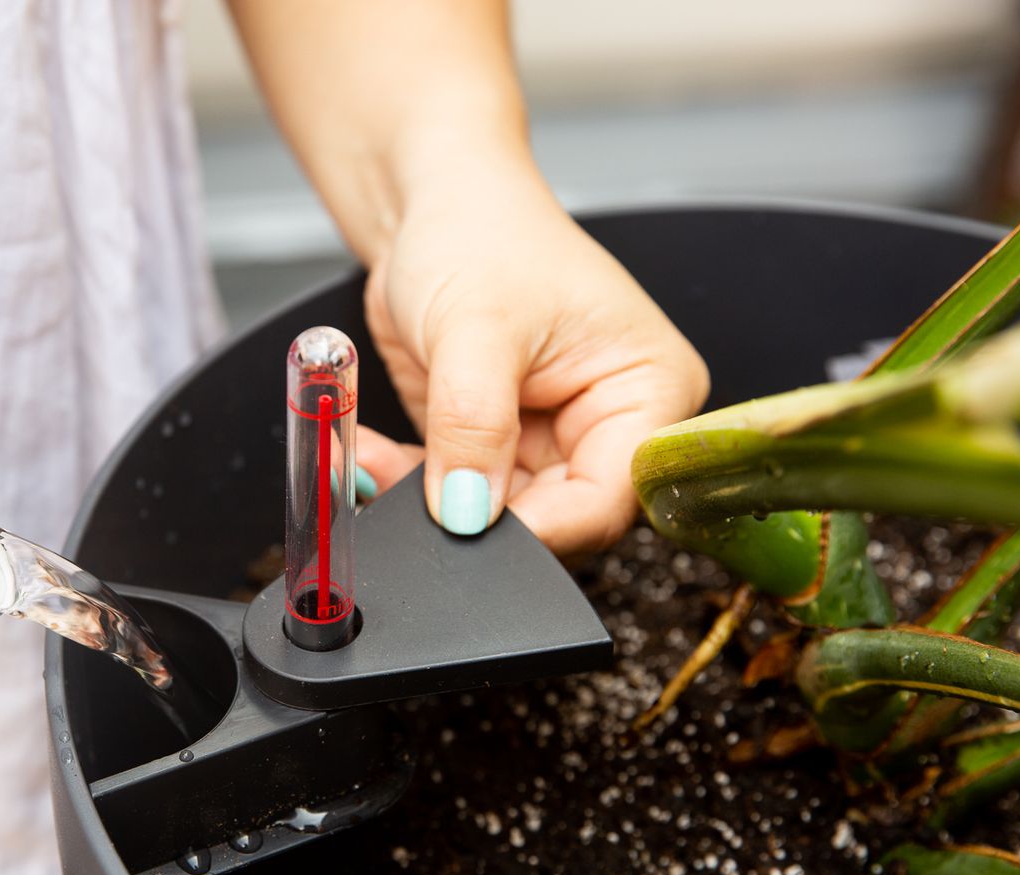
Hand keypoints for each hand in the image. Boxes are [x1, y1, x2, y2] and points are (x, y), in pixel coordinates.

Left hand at [357, 164, 708, 554]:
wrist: (431, 202)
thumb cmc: (482, 231)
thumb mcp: (476, 327)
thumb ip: (475, 424)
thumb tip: (467, 513)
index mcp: (650, 390)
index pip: (609, 498)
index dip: (540, 527)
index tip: (469, 527)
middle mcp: (609, 424)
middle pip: (555, 519)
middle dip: (473, 516)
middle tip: (405, 494)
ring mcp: (549, 439)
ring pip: (494, 516)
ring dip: (425, 500)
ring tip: (371, 459)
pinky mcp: (494, 446)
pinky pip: (452, 494)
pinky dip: (407, 482)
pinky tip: (369, 454)